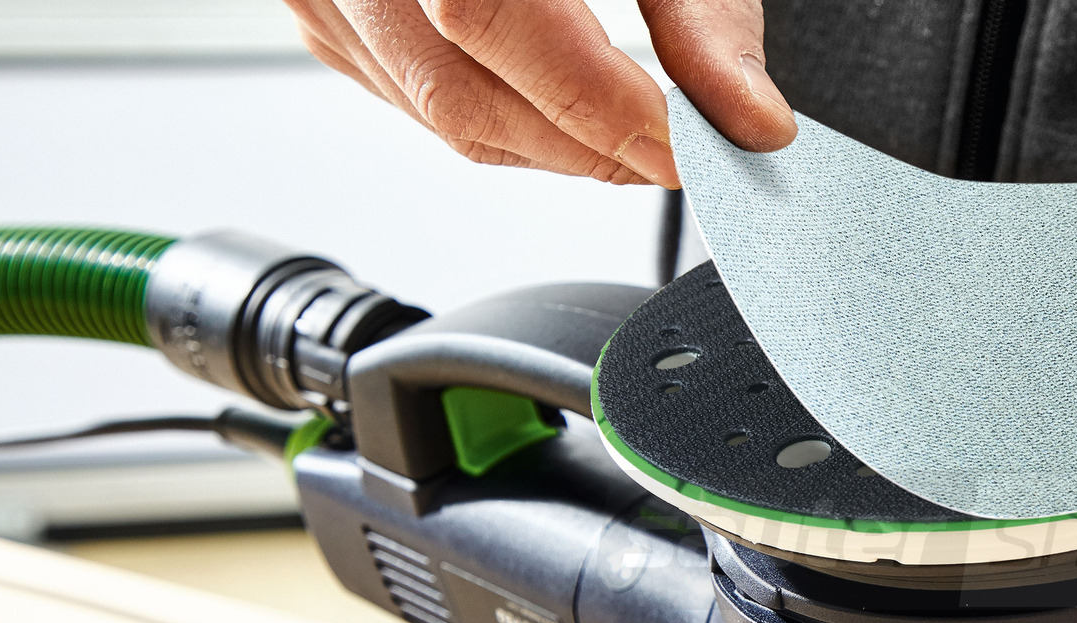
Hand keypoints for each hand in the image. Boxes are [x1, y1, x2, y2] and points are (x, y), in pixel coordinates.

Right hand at [281, 0, 798, 184]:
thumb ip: (701, 17)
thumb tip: (749, 121)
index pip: (489, 20)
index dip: (591, 105)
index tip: (678, 147)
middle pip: (458, 89)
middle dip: (577, 146)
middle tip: (664, 154)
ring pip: (435, 110)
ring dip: (544, 147)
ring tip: (624, 139)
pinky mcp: (327, 11)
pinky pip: (412, 101)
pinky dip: (497, 124)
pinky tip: (555, 111)